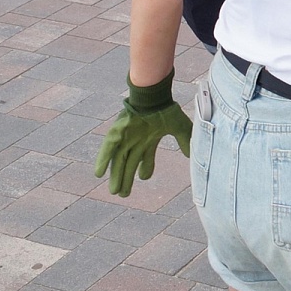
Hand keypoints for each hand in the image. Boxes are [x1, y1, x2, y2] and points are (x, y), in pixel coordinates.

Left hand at [94, 72, 192, 196]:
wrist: (154, 96)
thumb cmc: (166, 109)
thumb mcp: (180, 127)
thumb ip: (185, 141)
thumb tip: (192, 156)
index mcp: (149, 139)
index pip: (145, 159)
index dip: (145, 170)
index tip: (143, 177)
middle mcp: (135, 140)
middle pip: (129, 164)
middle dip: (126, 179)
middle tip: (123, 194)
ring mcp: (125, 138)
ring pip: (118, 161)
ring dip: (116, 176)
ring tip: (115, 191)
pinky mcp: (116, 133)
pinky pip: (108, 149)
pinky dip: (103, 161)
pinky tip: (98, 174)